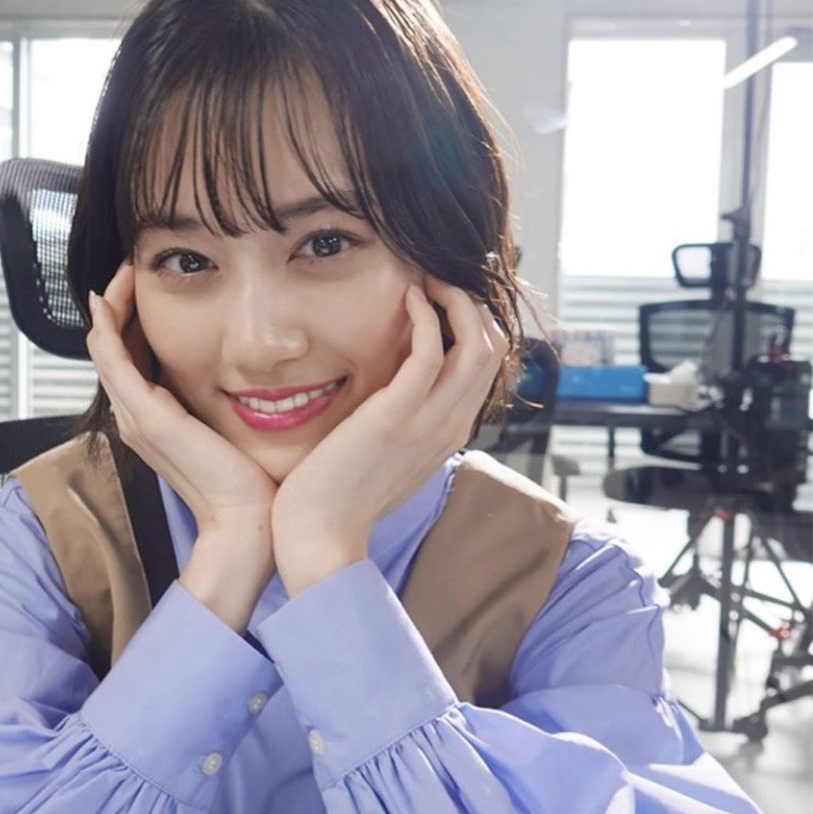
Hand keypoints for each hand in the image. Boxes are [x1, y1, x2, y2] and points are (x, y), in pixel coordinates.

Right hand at [85, 259, 279, 541]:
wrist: (247, 519)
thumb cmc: (247, 480)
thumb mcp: (228, 427)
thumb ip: (220, 398)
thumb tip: (238, 367)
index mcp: (152, 419)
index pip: (128, 358)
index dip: (130, 319)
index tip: (148, 285)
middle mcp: (135, 417)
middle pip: (110, 349)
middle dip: (117, 305)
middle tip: (130, 267)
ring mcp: (135, 417)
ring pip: (105, 349)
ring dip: (110, 307)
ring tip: (123, 273)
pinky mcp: (146, 418)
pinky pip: (112, 361)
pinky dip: (107, 327)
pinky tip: (110, 298)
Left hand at [271, 274, 508, 588]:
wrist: (320, 535)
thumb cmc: (340, 494)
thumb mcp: (386, 454)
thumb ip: (401, 421)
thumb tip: (395, 392)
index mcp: (450, 432)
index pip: (488, 366)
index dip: (475, 323)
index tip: (445, 296)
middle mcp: (451, 425)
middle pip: (494, 350)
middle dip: (473, 303)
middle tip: (439, 278)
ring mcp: (429, 422)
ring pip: (477, 346)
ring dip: (457, 301)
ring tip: (427, 280)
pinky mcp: (396, 416)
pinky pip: (429, 351)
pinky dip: (425, 314)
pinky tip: (407, 296)